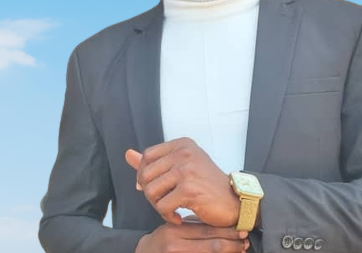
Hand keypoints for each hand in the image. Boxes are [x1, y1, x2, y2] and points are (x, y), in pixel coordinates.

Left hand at [125, 138, 239, 226]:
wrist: (234, 201)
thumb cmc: (207, 185)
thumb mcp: (182, 167)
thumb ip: (154, 161)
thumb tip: (127, 154)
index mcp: (182, 144)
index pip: (147, 156)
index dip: (145, 175)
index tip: (155, 188)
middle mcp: (184, 152)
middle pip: (146, 174)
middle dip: (150, 193)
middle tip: (164, 202)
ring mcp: (186, 169)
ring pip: (151, 190)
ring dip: (157, 206)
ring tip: (170, 209)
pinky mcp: (189, 188)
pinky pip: (162, 206)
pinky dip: (167, 216)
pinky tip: (178, 216)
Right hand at [135, 223, 249, 252]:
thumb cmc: (161, 241)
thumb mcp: (173, 227)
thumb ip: (192, 224)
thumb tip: (219, 221)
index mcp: (175, 231)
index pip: (206, 230)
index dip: (226, 230)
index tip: (241, 229)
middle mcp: (176, 246)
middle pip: (211, 245)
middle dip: (232, 243)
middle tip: (246, 240)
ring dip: (229, 252)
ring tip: (241, 248)